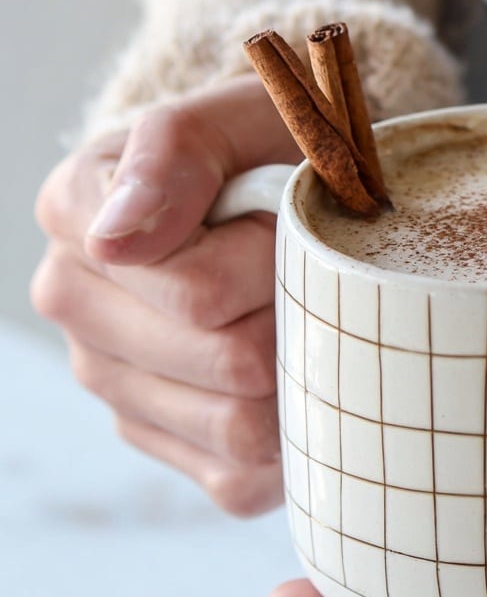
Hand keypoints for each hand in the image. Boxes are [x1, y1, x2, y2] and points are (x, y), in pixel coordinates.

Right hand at [32, 76, 299, 515]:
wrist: (279, 186)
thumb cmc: (264, 149)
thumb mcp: (238, 119)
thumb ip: (174, 157)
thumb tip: (115, 240)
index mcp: (76, 217)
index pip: (199, 290)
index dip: (267, 259)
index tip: (273, 218)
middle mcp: (74, 304)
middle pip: (228, 361)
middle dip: (291, 317)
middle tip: (303, 273)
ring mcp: (110, 380)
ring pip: (238, 426)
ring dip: (297, 376)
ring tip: (298, 317)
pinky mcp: (155, 440)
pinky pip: (239, 477)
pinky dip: (287, 437)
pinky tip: (289, 378)